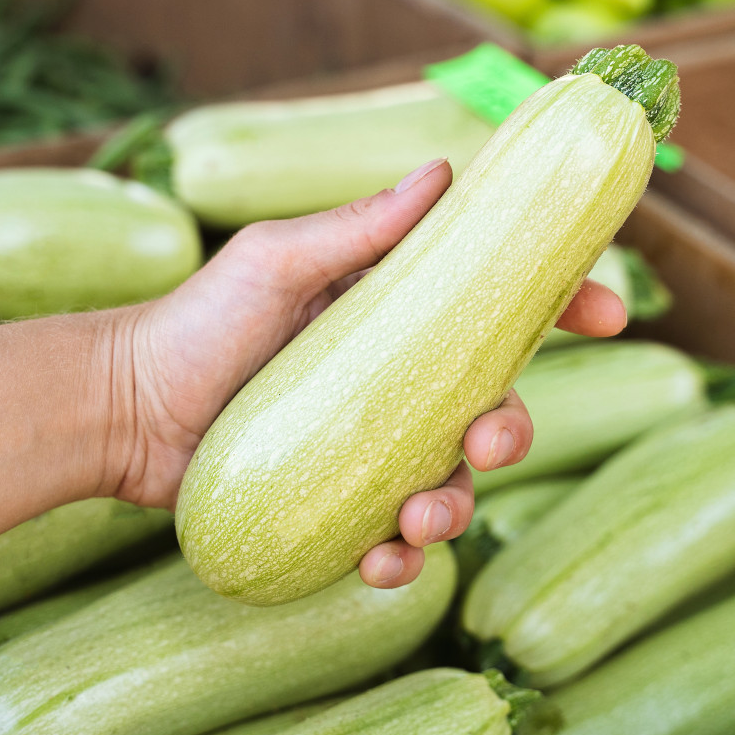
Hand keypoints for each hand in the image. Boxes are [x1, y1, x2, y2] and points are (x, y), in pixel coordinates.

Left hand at [105, 158, 626, 587]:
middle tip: (487, 438)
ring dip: (455, 508)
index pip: (496, 308)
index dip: (563, 308)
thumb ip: (358, 228)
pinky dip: (398, 560)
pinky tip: (378, 564)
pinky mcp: (338, 505)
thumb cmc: (196, 322)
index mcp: (394, 315)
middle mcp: (395, 382)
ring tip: (418, 521)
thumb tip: (444, 170)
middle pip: (492, 406)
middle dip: (513, 428)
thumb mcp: (276, 261)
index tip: (609, 313)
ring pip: (452, 483)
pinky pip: (393, 540)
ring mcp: (369, 448)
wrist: (125, 408)